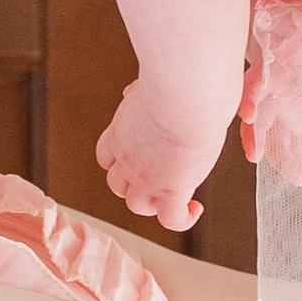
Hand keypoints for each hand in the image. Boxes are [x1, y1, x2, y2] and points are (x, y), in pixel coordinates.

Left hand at [95, 79, 213, 234]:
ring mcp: (147, 177)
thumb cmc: (177, 80)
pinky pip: (171, 219)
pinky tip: (194, 208)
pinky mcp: (171, 190)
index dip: (121, 161)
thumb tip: (133, 91)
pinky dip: (182, 219)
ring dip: (154, 204)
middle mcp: (128, 157)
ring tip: (176, 198)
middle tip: (160, 178)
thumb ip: (139, 92)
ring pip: (137, 205)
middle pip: (118, 184)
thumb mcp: (147, 83)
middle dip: (136, 184)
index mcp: (121, 131)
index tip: (141, 157)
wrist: (187, 93)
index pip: (107, 156)